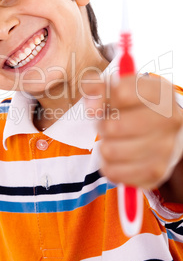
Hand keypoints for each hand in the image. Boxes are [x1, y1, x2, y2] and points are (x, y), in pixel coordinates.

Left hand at [83, 74, 182, 189]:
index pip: (120, 94)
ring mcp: (166, 148)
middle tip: (107, 123)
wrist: (159, 129)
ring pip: (111, 151)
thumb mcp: (115, 87)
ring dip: (104, 145)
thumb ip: (96, 87)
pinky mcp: (156, 172)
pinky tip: (116, 155)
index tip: (100, 104)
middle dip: (102, 125)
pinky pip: (114, 172)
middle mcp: (169, 120)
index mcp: (160, 92)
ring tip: (113, 139)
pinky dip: (108, 165)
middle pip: (113, 127)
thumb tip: (92, 106)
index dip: (101, 99)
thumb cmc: (132, 105)